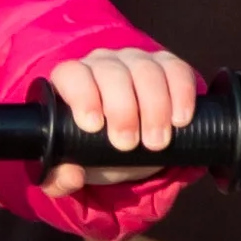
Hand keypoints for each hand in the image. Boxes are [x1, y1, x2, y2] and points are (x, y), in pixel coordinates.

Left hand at [35, 44, 202, 192]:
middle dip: (122, 110)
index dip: (83, 96)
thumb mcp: (72, 167)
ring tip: (156, 142)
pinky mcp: (167, 66)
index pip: (72, 74)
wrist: (127, 146)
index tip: (94, 126)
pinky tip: (180, 120)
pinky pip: (177, 70)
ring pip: (146, 70)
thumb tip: (73, 175)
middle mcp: (103, 64)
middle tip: (127, 144)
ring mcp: (136, 62)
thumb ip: (59, 179)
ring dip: (154, 107)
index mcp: (72, 81)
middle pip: (112, 72)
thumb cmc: (91, 150)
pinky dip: (181, 93)